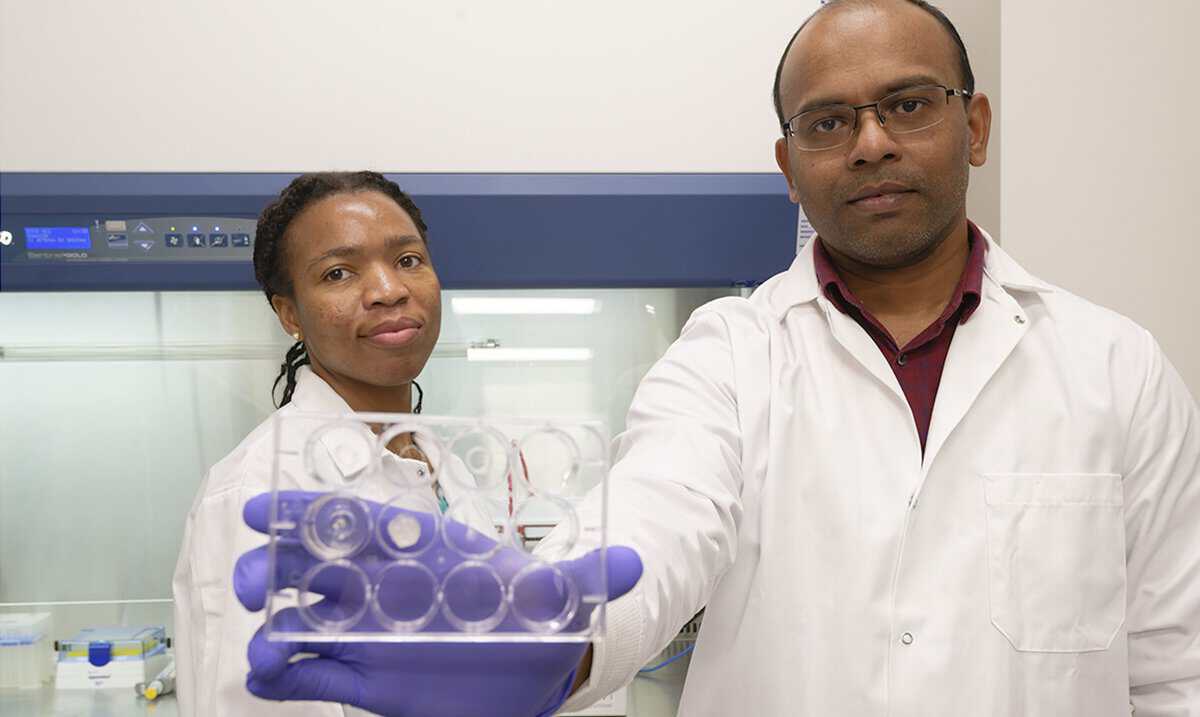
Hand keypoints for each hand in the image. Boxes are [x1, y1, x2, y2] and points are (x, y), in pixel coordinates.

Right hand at [234, 491, 641, 716]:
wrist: (528, 673)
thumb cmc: (531, 620)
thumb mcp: (559, 601)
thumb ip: (586, 580)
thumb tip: (633, 561)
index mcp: (419, 552)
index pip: (359, 522)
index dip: (312, 511)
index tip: (266, 507)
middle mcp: (384, 586)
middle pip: (317, 563)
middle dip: (278, 562)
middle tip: (253, 574)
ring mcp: (369, 632)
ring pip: (304, 615)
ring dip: (274, 616)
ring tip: (260, 630)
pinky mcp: (365, 678)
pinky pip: (311, 672)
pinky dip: (284, 672)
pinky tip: (269, 672)